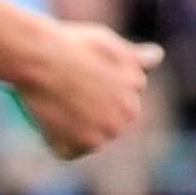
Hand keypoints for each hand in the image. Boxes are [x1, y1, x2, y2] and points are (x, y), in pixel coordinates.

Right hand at [16, 21, 162, 160]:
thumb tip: (155, 57)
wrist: (41, 59)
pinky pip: (69, 153)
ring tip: (52, 115)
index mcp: (136, 84)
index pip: (119, 100)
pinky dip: (57, 145)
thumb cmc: (69, 46)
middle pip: (108, 122)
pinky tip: (46, 131)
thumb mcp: (105, 41)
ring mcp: (108, 130)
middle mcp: (128, 111)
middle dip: (91, 118)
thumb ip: (131, 56)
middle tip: (61, 100)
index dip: (97, 95)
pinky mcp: (86, 144)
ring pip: (90, 139)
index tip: (75, 84)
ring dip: (75, 134)